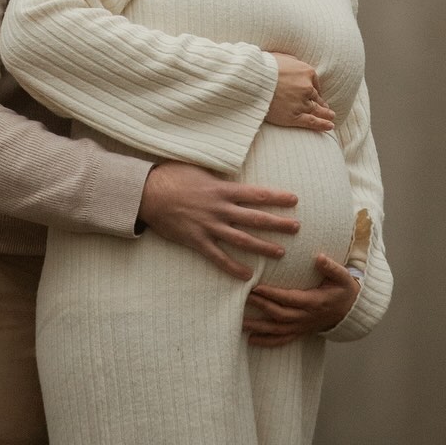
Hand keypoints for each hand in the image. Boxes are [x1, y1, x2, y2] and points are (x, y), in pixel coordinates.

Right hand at [137, 162, 300, 279]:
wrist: (148, 193)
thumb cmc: (172, 176)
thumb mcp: (199, 168)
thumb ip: (218, 176)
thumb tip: (232, 174)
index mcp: (222, 188)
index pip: (256, 193)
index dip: (276, 197)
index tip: (294, 200)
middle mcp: (219, 208)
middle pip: (255, 218)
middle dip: (278, 223)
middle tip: (297, 228)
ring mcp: (209, 226)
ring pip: (242, 240)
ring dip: (263, 247)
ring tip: (280, 252)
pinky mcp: (197, 241)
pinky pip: (218, 257)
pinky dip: (233, 268)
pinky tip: (247, 276)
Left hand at [242, 254, 359, 346]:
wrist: (350, 311)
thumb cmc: (343, 290)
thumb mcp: (343, 277)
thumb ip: (331, 267)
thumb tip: (319, 257)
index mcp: (313, 302)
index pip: (289, 299)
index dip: (272, 295)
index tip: (256, 287)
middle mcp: (305, 317)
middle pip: (279, 314)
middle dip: (260, 306)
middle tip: (242, 298)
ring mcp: (301, 327)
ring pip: (277, 330)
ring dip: (258, 327)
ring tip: (239, 322)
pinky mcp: (300, 332)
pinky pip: (282, 340)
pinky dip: (266, 342)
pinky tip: (250, 340)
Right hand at [266, 53, 334, 130]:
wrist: (253, 81)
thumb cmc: (263, 67)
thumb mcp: (280, 57)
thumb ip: (292, 61)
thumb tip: (296, 63)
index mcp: (306, 72)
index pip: (315, 83)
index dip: (315, 89)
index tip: (315, 94)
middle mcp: (307, 88)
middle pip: (317, 97)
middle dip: (321, 103)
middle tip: (326, 108)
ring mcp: (301, 103)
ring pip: (317, 110)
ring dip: (326, 114)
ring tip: (331, 118)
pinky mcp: (294, 117)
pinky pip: (312, 122)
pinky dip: (322, 125)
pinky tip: (329, 126)